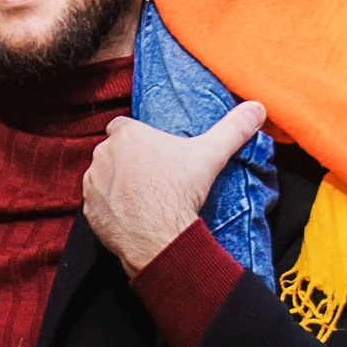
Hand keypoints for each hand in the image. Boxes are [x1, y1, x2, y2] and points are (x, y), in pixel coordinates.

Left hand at [80, 99, 267, 272]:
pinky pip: (98, 203)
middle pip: (113, 152)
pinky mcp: (89, 210)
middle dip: (127, 161)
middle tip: (152, 177)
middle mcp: (103, 154)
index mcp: (127, 134)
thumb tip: (257, 108)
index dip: (138, 139)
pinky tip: (130, 214)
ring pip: (103, 176)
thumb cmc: (179, 192)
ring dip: (116, 183)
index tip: (153, 153)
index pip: (124, 127)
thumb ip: (233, 128)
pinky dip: (109, 207)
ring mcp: (93, 183)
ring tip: (142, 197)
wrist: (159, 238)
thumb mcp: (210, 155)